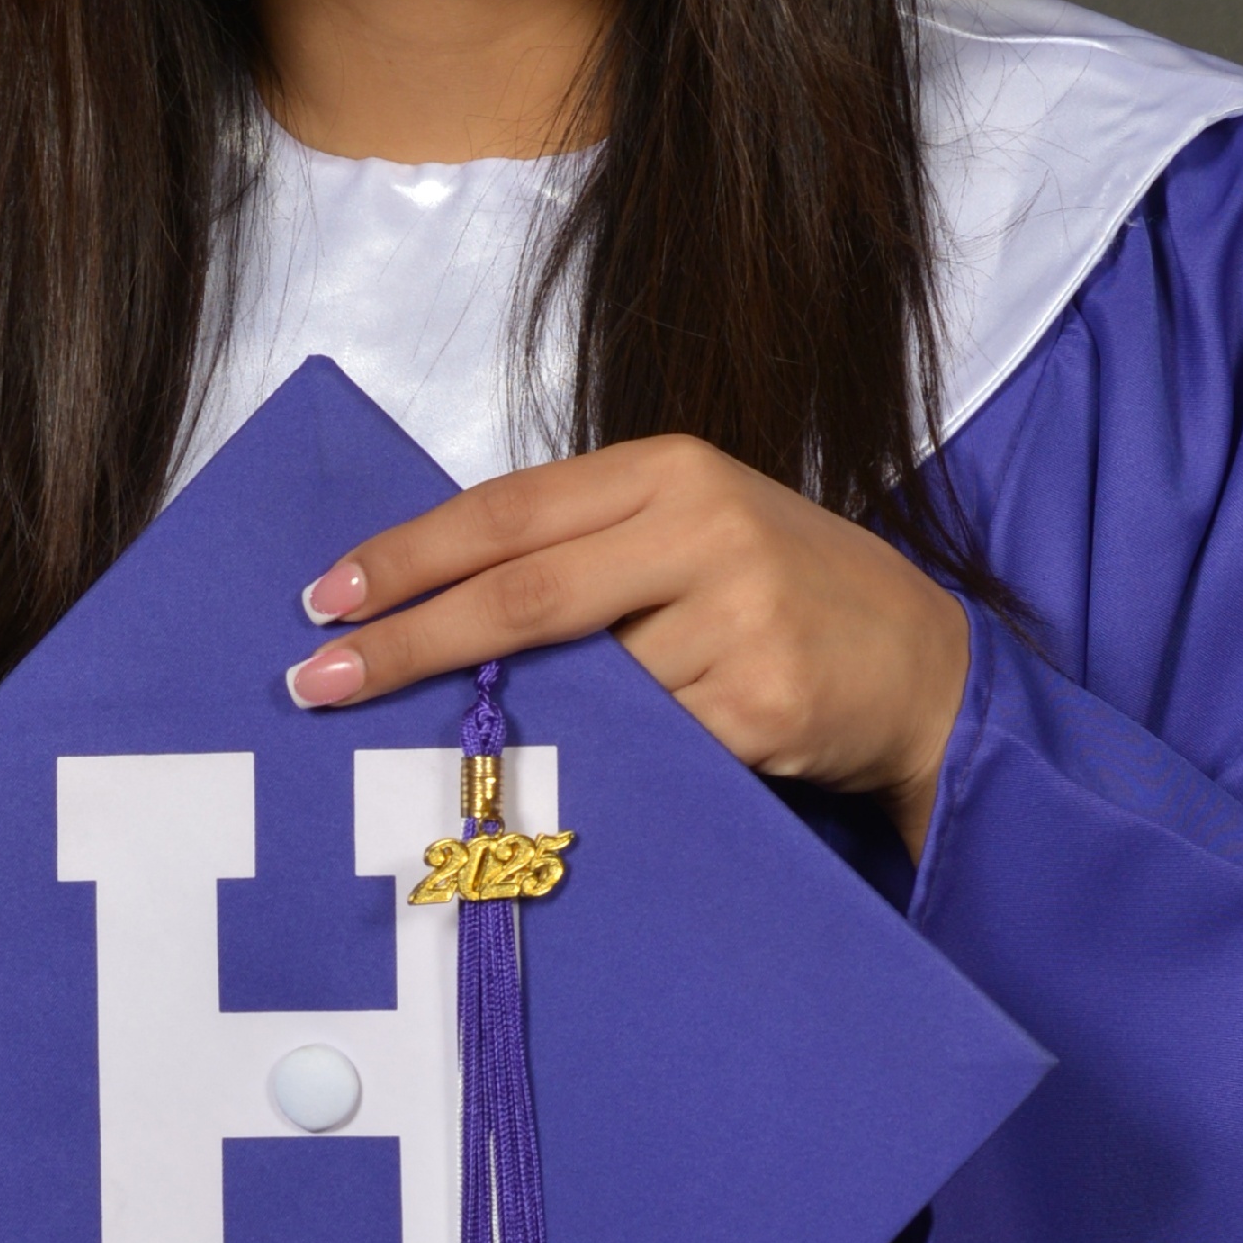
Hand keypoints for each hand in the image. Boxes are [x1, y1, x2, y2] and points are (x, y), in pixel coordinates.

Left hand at [286, 436, 969, 860]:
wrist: (925, 666)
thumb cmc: (783, 594)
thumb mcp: (691, 532)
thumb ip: (586, 551)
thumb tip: (438, 609)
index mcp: (670, 470)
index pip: (507, 511)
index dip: (409, 556)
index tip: (328, 596)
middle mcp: (703, 529)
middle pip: (518, 594)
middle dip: (406, 644)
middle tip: (318, 682)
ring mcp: (735, 618)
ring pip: (578, 685)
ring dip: (516, 726)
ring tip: (485, 747)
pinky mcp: (756, 706)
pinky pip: (640, 746)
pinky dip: (599, 763)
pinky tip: (595, 772)